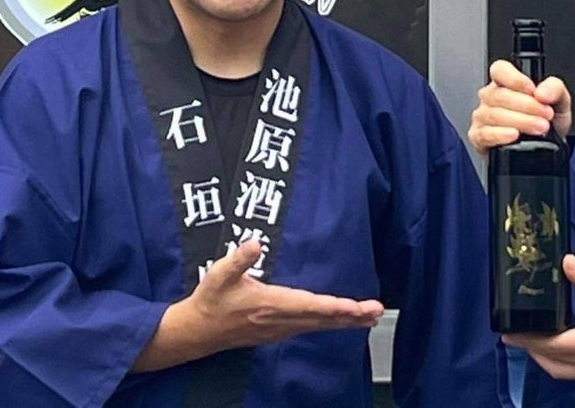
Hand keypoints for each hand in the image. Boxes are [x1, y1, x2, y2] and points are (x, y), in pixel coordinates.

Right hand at [134, 239, 382, 370]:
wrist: (198, 332)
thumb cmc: (210, 300)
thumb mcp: (218, 275)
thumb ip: (238, 259)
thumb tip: (255, 242)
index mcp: (269, 305)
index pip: (309, 306)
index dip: (334, 307)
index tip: (355, 307)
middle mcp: (279, 320)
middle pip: (322, 319)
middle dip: (351, 316)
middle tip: (377, 312)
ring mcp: (280, 329)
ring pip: (319, 326)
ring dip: (345, 321)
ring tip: (370, 317)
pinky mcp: (278, 332)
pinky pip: (311, 328)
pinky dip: (331, 323)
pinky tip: (343, 321)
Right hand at [468, 59, 571, 153]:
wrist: (548, 149)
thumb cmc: (549, 122)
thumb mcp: (560, 101)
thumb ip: (555, 89)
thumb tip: (542, 91)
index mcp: (507, 82)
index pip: (500, 70)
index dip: (515, 79)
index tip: (533, 91)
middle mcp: (491, 96)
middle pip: (499, 95)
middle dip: (526, 106)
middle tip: (546, 115)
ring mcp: (482, 116)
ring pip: (493, 114)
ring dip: (519, 121)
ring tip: (539, 128)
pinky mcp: (479, 137)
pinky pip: (484, 134)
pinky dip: (500, 135)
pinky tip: (514, 136)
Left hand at [506, 255, 574, 380]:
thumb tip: (567, 264)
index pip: (550, 346)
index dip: (527, 340)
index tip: (510, 334)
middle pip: (552, 365)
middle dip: (532, 352)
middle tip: (518, 337)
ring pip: (564, 372)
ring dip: (547, 360)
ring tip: (536, 342)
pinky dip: (564, 363)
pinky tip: (564, 347)